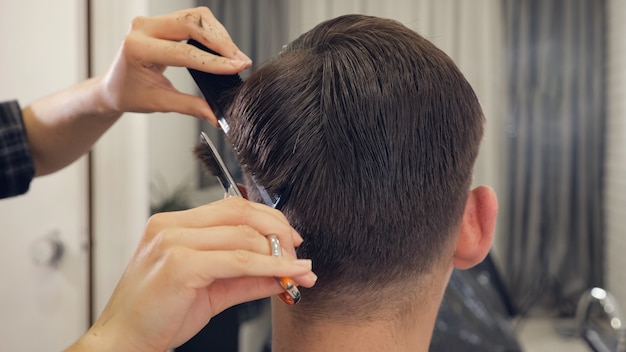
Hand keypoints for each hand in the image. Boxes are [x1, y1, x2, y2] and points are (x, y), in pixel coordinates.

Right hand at [67, 197, 315, 351]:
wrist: (122, 342)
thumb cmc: (159, 316)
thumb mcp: (211, 290)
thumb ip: (247, 277)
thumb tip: (285, 271)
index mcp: (174, 223)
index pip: (233, 206)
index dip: (269, 219)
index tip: (291, 240)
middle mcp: (171, 225)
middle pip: (241, 212)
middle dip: (278, 231)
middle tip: (298, 253)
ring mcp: (173, 241)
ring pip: (242, 236)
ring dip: (279, 253)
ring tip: (299, 270)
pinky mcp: (179, 264)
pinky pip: (237, 260)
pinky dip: (268, 266)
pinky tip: (286, 274)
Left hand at [97, 6, 251, 123]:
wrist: (113, 86)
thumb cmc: (129, 93)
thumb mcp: (161, 103)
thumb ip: (191, 107)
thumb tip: (217, 116)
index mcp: (138, 48)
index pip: (185, 52)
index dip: (215, 61)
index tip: (237, 67)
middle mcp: (143, 28)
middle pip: (193, 23)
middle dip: (221, 42)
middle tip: (240, 60)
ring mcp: (152, 22)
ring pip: (196, 17)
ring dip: (219, 35)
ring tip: (235, 56)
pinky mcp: (162, 21)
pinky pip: (192, 18)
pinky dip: (211, 32)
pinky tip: (222, 48)